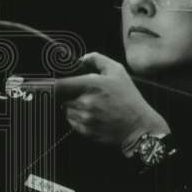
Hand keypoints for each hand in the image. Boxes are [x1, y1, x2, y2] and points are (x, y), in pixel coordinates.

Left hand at [51, 52, 170, 150]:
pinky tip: (94, 117)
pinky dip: (79, 120)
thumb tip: (81, 59)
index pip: (59, 85)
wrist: (140, 127)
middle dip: (69, 95)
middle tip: (85, 95)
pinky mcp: (86, 132)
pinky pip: (73, 123)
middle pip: (61, 98)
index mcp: (91, 85)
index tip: (52, 84)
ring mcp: (85, 119)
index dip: (52, 84)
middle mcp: (85, 102)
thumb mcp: (118, 71)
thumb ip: (97, 59)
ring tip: (93, 107)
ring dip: (73, 108)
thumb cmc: (129, 98)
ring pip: (66, 111)